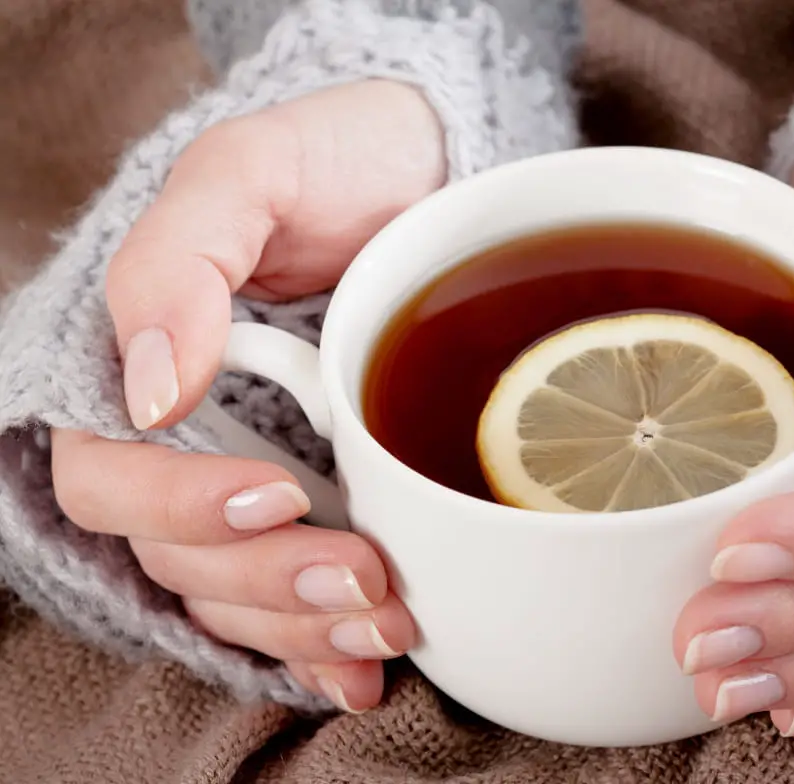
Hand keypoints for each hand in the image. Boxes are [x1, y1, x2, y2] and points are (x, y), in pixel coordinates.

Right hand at [51, 80, 446, 711]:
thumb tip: (148, 388)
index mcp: (137, 366)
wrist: (424, 176)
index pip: (108, 474)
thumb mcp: (249, 172)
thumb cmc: (331, 160)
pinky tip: (364, 668)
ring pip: (235, 595)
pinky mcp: (313, 503)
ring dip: (303, 627)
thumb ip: (177, 260)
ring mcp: (247, 476)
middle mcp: (183, 438)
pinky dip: (321, 646)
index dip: (178, 506)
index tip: (273, 494)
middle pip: (178, 556)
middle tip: (366, 577)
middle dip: (267, 584)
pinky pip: (288, 601)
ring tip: (388, 620)